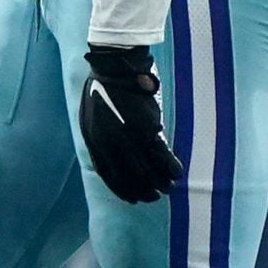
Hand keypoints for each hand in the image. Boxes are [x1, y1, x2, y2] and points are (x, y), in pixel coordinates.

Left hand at [79, 44, 181, 203]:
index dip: (122, 190)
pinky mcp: (147, 129)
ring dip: (160, 182)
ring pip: (147, 170)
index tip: (133, 199)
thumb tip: (110, 155)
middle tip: (154, 197)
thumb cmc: (102, 89)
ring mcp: (128, 138)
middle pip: (129, 177)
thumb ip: (99, 137)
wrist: (113, 68)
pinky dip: (171, 166)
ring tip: (169, 188)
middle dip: (143, 191)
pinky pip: (162, 155)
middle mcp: (110, 144)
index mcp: (94, 141)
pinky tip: (177, 173)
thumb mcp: (90, 116)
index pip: (108, 175)